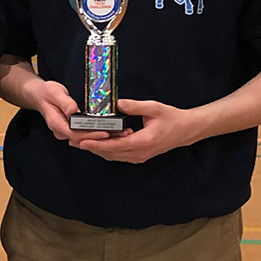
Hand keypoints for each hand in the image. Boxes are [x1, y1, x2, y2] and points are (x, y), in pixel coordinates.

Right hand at [20, 77, 124, 146]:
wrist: (40, 95)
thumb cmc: (46, 93)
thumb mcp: (54, 92)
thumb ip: (64, 102)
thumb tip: (73, 110)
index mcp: (56, 124)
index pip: (75, 134)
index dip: (91, 135)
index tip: (105, 133)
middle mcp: (62, 131)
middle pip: (83, 140)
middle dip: (102, 139)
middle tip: (121, 134)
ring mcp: (67, 132)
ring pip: (86, 139)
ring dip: (103, 138)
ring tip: (121, 134)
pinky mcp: (72, 130)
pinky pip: (86, 135)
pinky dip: (99, 134)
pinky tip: (112, 131)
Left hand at [78, 98, 199, 162]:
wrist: (187, 130)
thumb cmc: (172, 118)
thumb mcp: (153, 108)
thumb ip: (134, 106)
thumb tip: (117, 103)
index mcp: (142, 142)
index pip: (114, 145)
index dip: (96, 144)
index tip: (82, 141)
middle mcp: (139, 153)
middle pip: (109, 153)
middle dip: (91, 147)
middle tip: (74, 140)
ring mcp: (139, 157)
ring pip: (112, 155)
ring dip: (97, 149)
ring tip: (81, 140)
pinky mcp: (139, 155)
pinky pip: (119, 154)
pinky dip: (107, 149)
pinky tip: (99, 140)